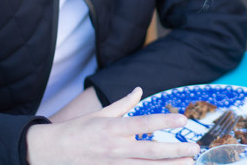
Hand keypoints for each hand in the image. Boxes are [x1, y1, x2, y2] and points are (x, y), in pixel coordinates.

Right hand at [27, 87, 198, 164]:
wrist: (50, 153)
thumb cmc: (77, 131)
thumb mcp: (99, 114)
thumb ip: (123, 104)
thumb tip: (139, 90)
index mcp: (113, 128)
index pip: (143, 124)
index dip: (163, 122)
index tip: (182, 120)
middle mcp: (115, 148)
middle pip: (150, 151)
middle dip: (175, 151)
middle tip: (195, 148)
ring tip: (189, 163)